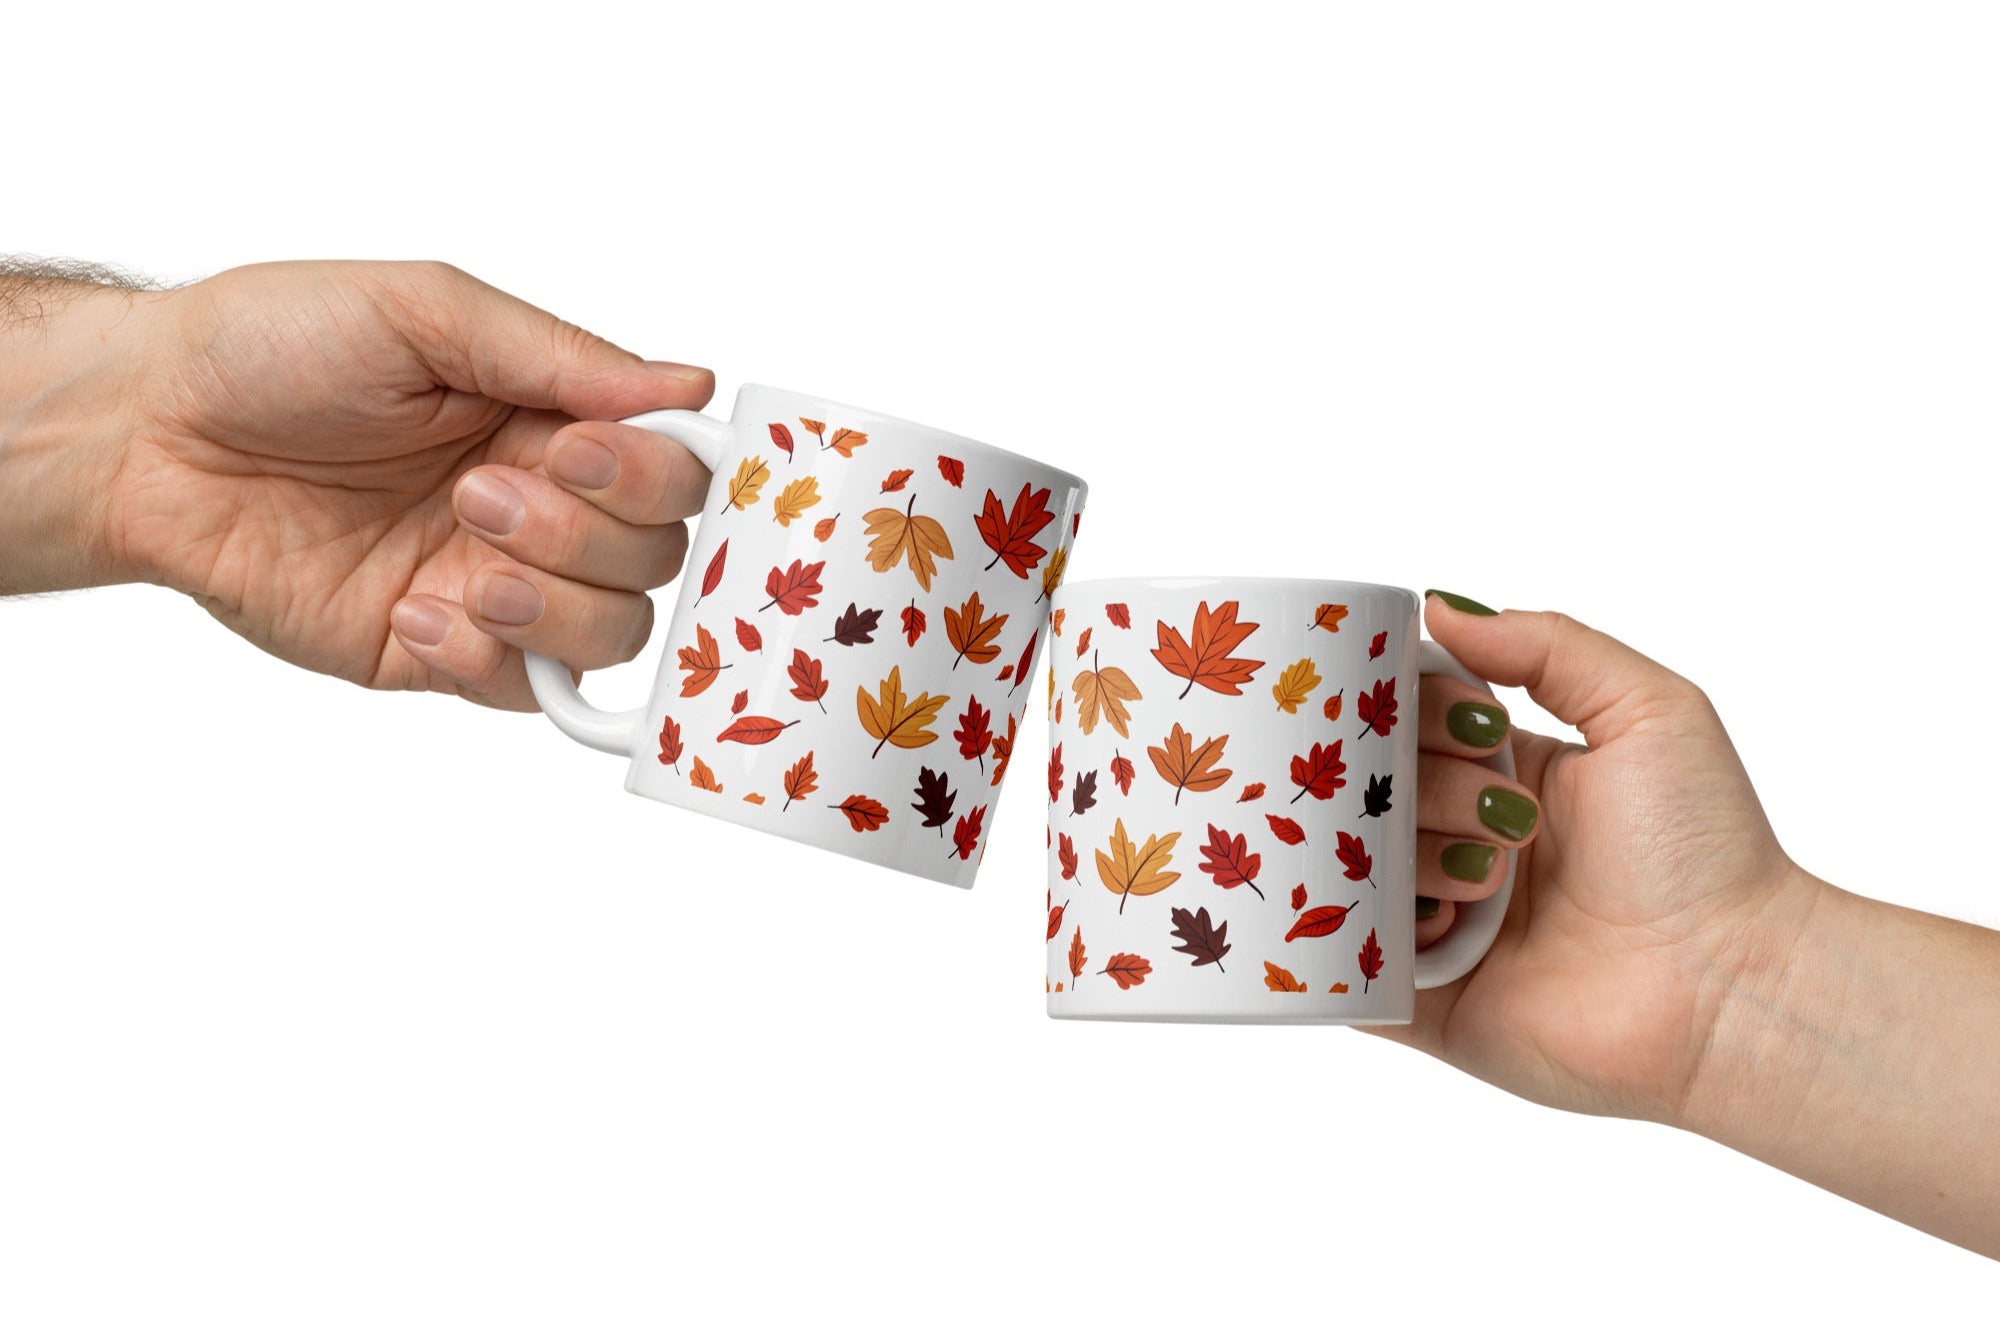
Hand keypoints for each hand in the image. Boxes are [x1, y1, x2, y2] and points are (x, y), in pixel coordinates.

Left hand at [100, 261, 715, 706]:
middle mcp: (541, 504)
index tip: (580, 449)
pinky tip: (413, 610)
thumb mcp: (425, 311)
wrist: (149, 434)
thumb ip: (561, 354)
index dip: (651, 476)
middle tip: (480, 492)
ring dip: (549, 602)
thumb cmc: (269, 347)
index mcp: (550, 415)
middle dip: (584, 533)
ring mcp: (495, 582)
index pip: (673, 469)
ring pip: (610, 633)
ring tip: (460, 556)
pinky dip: (486, 659)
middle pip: (656, 558)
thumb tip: (689, 383)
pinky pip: (521, 692)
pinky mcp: (438, 650)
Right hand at [1398, 594, 1806, 1123]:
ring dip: (1410, 860)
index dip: (1418, 711)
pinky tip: (1433, 926)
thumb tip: (1438, 607)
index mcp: (1508, 778)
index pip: (1413, 722)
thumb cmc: (1705, 852)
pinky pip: (1347, 965)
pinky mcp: (1427, 1003)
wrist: (1732, 989)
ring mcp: (1443, 926)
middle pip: (1381, 790)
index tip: (1471, 727)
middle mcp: (1464, 846)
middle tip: (1508, 818)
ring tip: (1488, 885)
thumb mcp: (1649, 710)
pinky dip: (1364, 934)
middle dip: (1426, 788)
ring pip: (1357, 868)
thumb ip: (1548, 645)